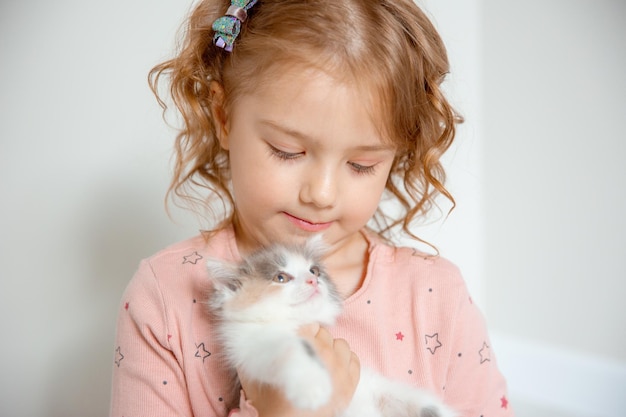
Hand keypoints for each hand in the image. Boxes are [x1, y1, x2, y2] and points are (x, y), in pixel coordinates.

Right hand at [239, 324, 359, 416]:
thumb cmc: (270, 400)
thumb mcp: (253, 372)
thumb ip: (255, 347)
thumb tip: (257, 328)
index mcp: (300, 346)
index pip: (308, 324)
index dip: (301, 331)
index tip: (296, 339)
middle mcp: (323, 354)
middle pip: (324, 333)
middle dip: (314, 340)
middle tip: (305, 353)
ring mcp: (339, 369)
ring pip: (340, 344)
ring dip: (331, 349)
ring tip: (320, 361)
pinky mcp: (350, 383)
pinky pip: (353, 359)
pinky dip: (344, 361)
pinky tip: (333, 369)